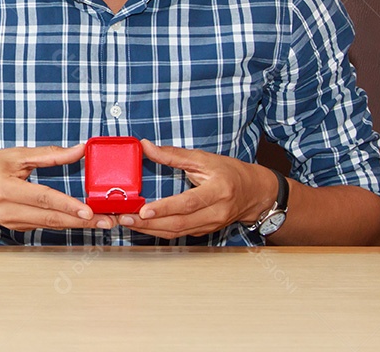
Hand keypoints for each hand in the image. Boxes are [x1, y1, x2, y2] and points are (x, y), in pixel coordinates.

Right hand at [0, 144, 114, 232]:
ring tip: (102, 222)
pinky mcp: (15, 227)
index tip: (89, 210)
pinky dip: (63, 223)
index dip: (67, 205)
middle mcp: (8, 210)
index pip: (43, 199)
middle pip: (50, 218)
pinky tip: (81, 221)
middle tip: (107, 221)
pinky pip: (43, 226)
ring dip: (77, 224)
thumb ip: (49, 155)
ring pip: (50, 225)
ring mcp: (11, 222)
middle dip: (82, 221)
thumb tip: (79, 149)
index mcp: (5, 189)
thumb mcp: (14, 155)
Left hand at [116, 140, 275, 239]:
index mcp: (218, 191)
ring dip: (150, 229)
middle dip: (149, 223)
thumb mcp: (204, 158)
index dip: (165, 208)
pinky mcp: (204, 231)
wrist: (254, 193)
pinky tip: (143, 225)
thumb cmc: (230, 172)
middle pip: (179, 223)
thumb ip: (174, 155)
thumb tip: (147, 146)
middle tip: (125, 218)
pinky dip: (159, 230)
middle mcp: (216, 212)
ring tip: (128, 222)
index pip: (188, 203)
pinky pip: (179, 234)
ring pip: (177, 232)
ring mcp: (211, 225)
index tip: (143, 210)